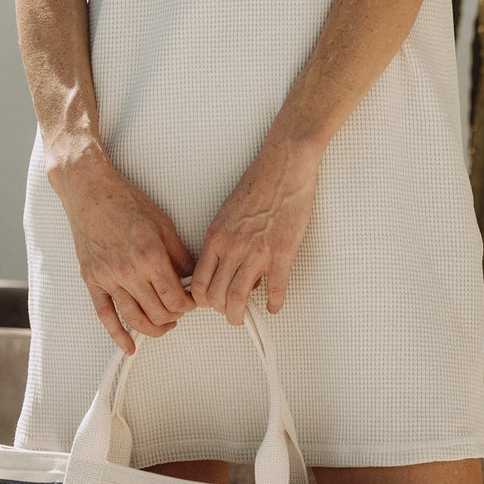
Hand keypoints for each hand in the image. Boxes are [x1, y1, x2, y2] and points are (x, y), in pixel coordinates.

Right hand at [49, 147, 197, 355]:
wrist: (90, 192)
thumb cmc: (126, 202)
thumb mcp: (163, 224)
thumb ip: (180, 255)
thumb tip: (193, 277)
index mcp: (150, 257)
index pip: (176, 298)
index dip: (189, 305)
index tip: (193, 301)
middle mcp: (129, 272)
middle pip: (158, 312)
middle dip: (175, 317)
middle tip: (181, 311)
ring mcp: (108, 278)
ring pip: (134, 319)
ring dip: (153, 329)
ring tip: (165, 326)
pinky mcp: (93, 281)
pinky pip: (105, 315)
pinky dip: (118, 335)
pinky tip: (129, 347)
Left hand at [190, 132, 322, 325]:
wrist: (284, 167)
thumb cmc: (257, 185)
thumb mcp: (227, 214)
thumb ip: (223, 241)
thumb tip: (225, 267)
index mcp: (217, 237)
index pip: (199, 281)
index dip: (201, 299)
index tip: (207, 303)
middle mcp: (233, 247)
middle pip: (216, 294)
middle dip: (219, 310)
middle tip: (226, 313)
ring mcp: (258, 251)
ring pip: (239, 297)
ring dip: (239, 314)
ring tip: (242, 317)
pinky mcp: (282, 252)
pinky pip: (276, 289)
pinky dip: (274, 303)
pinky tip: (274, 305)